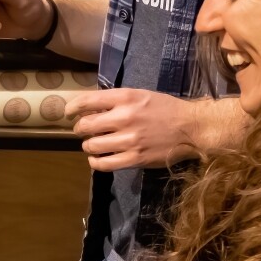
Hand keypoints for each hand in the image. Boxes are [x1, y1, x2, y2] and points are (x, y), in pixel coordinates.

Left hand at [67, 90, 236, 170]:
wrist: (191, 128)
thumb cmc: (166, 109)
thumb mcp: (140, 95)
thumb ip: (116, 100)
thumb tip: (89, 108)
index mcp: (125, 98)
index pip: (87, 101)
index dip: (72, 108)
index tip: (68, 112)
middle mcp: (124, 118)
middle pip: (85, 126)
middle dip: (80, 128)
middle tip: (83, 130)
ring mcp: (129, 140)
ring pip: (91, 146)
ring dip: (88, 146)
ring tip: (94, 144)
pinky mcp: (135, 159)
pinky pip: (103, 164)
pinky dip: (95, 162)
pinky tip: (97, 159)